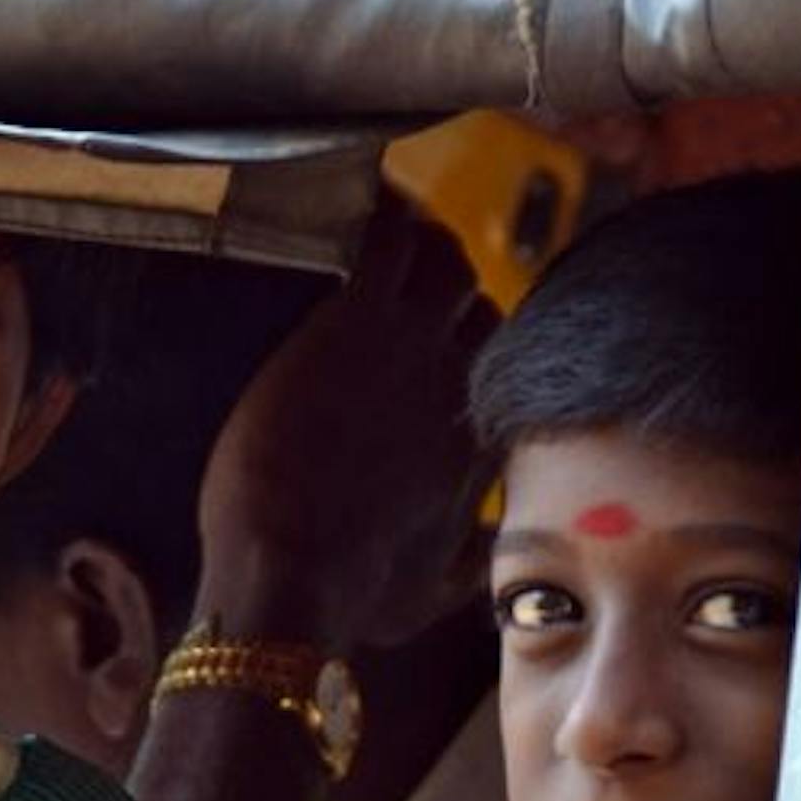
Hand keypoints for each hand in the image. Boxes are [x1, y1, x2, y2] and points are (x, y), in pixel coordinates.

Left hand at [194, 192, 495, 651]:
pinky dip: (389, 213)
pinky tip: (375, 202)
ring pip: (448, 262)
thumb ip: (470, 563)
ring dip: (425, 246)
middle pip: (483, 310)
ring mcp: (415, 348)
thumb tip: (491, 560)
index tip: (453, 347)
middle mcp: (464, 388)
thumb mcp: (433, 595)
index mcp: (483, 448)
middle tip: (412, 286)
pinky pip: (391, 238)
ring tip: (398, 239)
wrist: (293, 576)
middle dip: (451, 298)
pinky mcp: (357, 320)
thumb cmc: (350, 597)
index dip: (481, 354)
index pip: (508, 375)